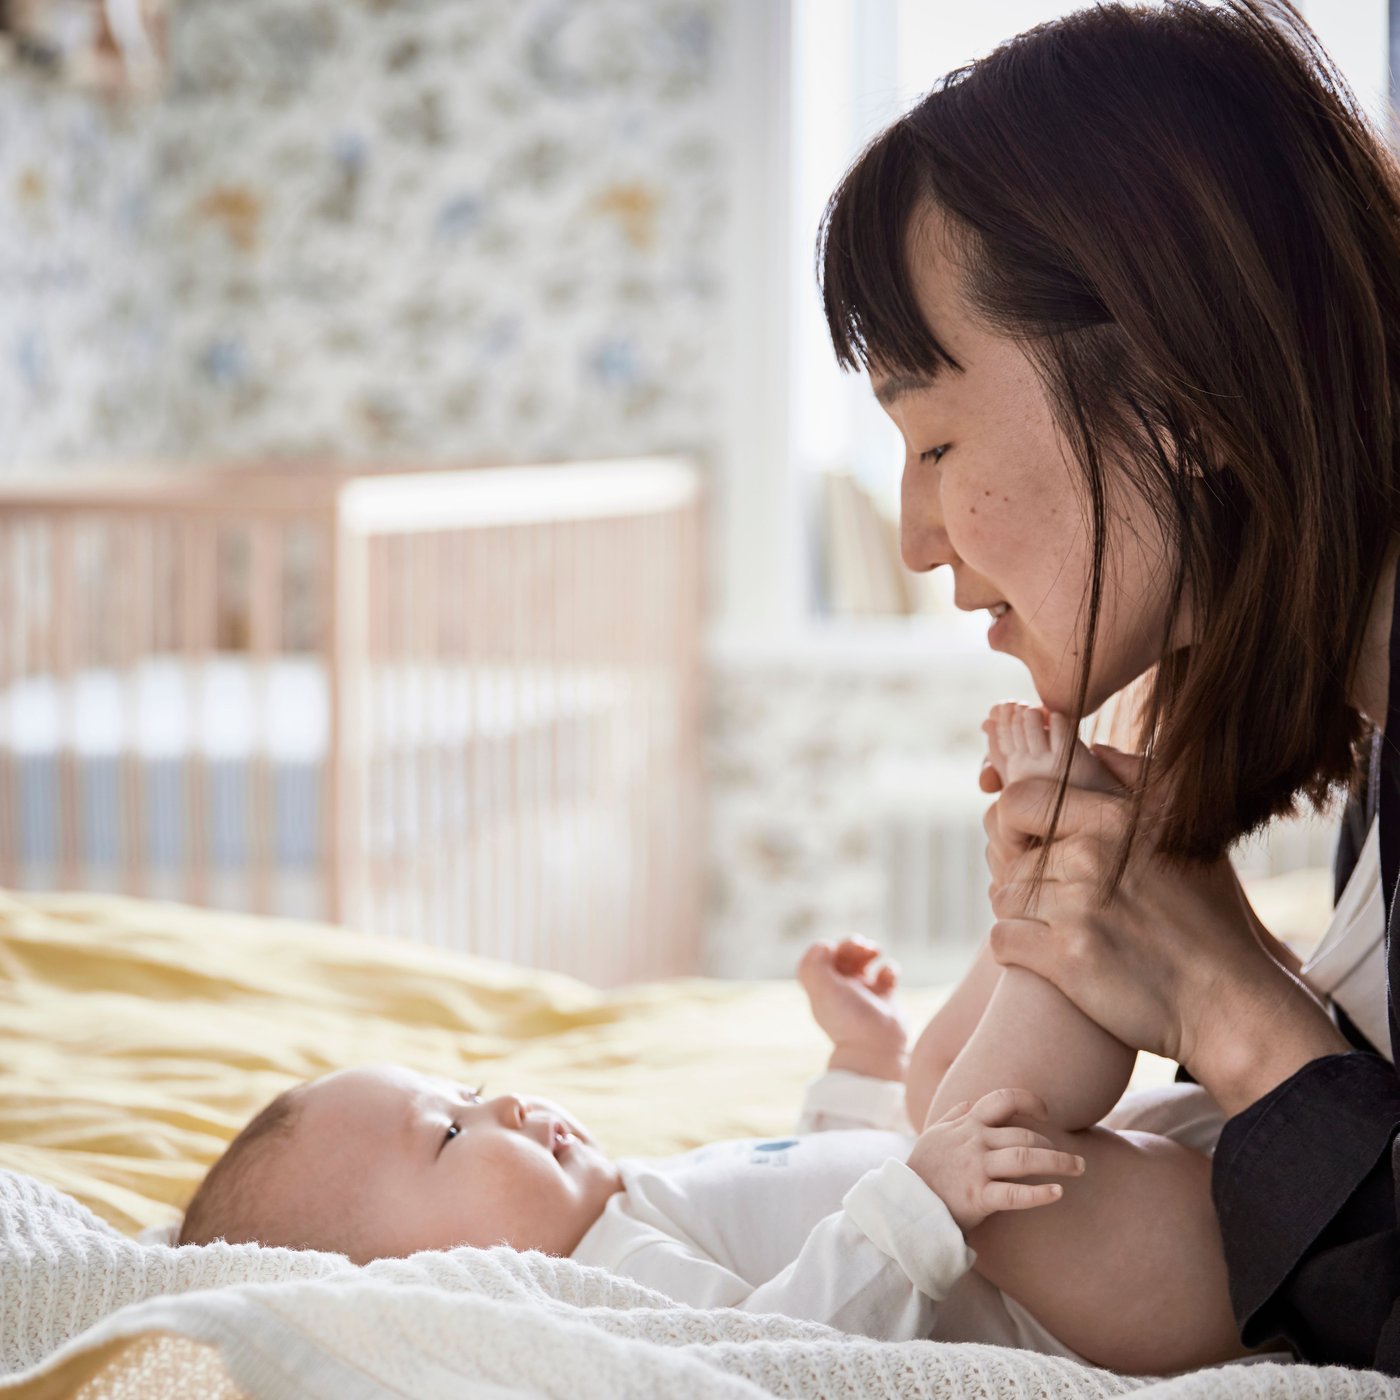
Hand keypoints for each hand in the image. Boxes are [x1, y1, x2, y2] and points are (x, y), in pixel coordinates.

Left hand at [798, 937, 908, 1080]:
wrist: (877, 1049)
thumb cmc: (849, 1020)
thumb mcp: (824, 990)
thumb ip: (814, 965)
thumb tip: (824, 945)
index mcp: (823, 989)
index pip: (819, 958)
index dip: (827, 947)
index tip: (834, 949)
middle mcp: (841, 991)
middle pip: (843, 956)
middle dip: (852, 945)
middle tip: (862, 946)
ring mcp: (863, 995)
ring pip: (864, 962)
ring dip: (870, 951)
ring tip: (875, 952)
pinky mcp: (884, 1000)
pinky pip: (887, 975)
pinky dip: (889, 969)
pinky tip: (888, 977)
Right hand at [906, 1089, 1084, 1232]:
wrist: (905, 1204)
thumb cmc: (923, 1170)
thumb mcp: (933, 1135)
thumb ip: (953, 1116)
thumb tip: (970, 1103)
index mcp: (967, 1126)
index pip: (1003, 1099)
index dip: (1029, 1101)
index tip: (1045, 1113)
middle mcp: (974, 1142)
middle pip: (1024, 1135)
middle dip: (1054, 1145)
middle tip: (1074, 1161)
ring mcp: (976, 1169)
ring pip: (1025, 1157)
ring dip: (1058, 1162)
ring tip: (1078, 1168)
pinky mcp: (977, 1197)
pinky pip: (1014, 1194)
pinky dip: (1039, 1194)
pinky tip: (1057, 1193)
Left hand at [983, 745, 1347, 1111]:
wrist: (1228, 1001)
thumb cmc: (1207, 916)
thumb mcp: (1185, 831)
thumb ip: (1136, 780)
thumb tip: (1094, 749)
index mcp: (1116, 818)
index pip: (1019, 800)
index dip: (1009, 823)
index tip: (1026, 847)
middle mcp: (1094, 856)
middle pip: (1010, 858)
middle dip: (1023, 881)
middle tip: (1052, 903)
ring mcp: (1078, 907)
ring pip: (1003, 898)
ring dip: (1020, 916)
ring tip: (1057, 930)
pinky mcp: (1066, 958)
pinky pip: (1002, 940)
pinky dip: (1016, 950)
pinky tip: (1047, 958)